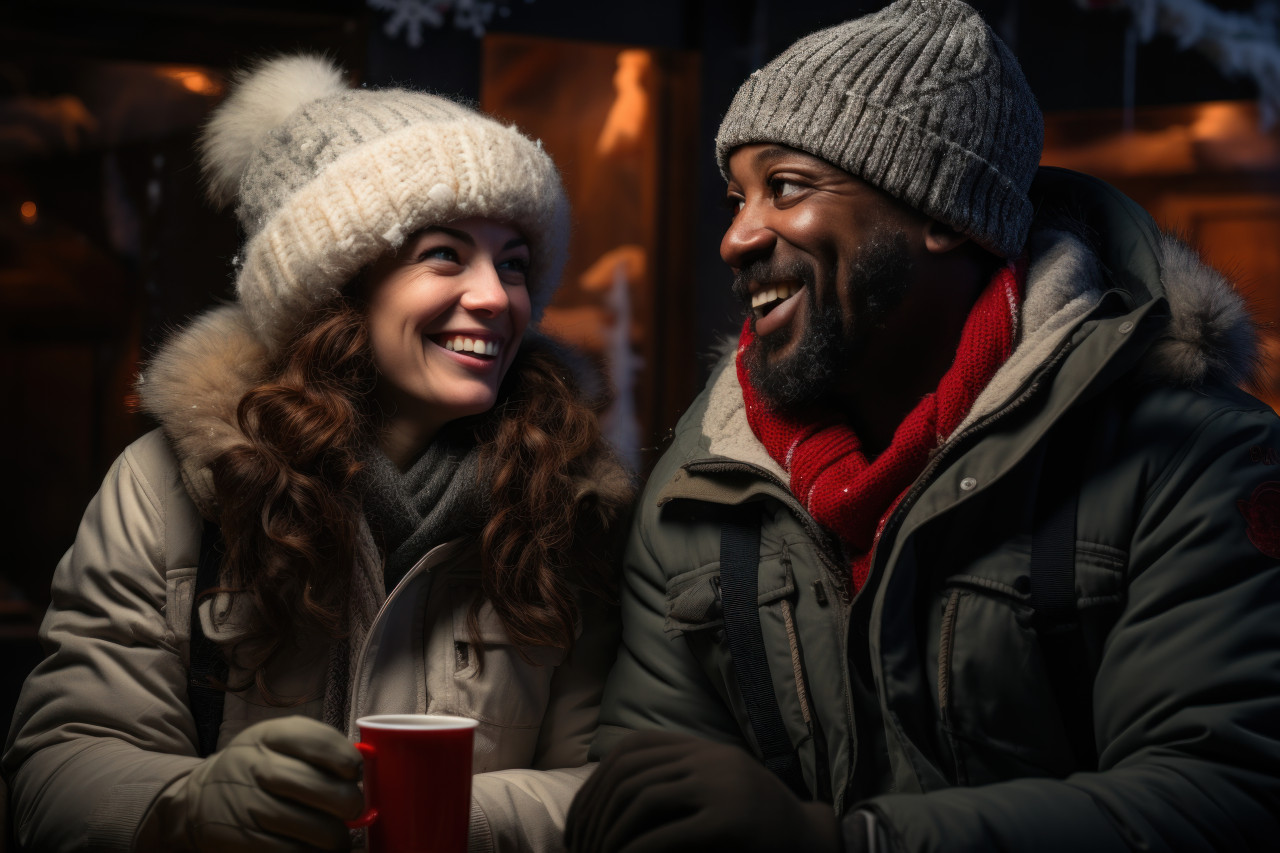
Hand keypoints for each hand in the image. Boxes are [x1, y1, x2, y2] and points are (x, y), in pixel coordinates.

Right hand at [146, 716, 364, 851]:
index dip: (346, 758)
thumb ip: (317, 746)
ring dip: (334, 836)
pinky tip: (315, 849)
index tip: (354, 772)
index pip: (316, 739)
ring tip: (338, 837)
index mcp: (269, 735)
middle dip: (348, 802)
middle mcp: (255, 766)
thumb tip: (364, 767)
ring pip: (308, 826)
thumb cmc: (255, 767)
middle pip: (316, 786)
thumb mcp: (276, 741)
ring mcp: (247, 804)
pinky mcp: (241, 839)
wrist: (197, 799)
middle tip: (353, 809)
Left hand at [565, 730, 840, 852]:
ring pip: (641, 800)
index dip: (595, 784)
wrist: (812, 842)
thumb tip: (606, 796)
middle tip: (579, 848)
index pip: (631, 750)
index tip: (578, 822)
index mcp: (703, 748)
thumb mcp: (713, 791)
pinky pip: (666, 835)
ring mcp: (721, 787)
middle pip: (629, 774)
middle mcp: (709, 759)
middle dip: (594, 814)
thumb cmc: (755, 827)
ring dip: (610, 834)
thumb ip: (674, 781)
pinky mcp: (729, 822)